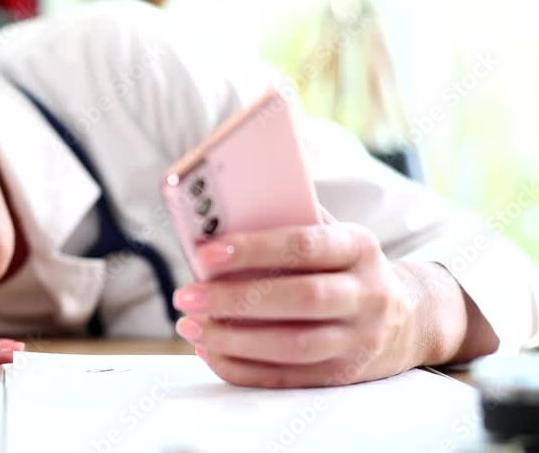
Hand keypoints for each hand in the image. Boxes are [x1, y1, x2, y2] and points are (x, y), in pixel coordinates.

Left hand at [172, 213, 426, 387]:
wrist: (408, 318)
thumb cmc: (345, 267)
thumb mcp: (334, 236)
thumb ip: (290, 222)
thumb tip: (222, 217)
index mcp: (359, 247)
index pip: (304, 245)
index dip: (253, 249)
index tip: (206, 254)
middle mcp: (367, 293)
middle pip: (300, 298)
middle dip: (235, 299)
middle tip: (186, 296)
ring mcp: (360, 339)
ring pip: (293, 345)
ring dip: (233, 339)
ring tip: (191, 326)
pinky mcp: (344, 375)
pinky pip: (288, 378)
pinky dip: (242, 368)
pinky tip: (210, 353)